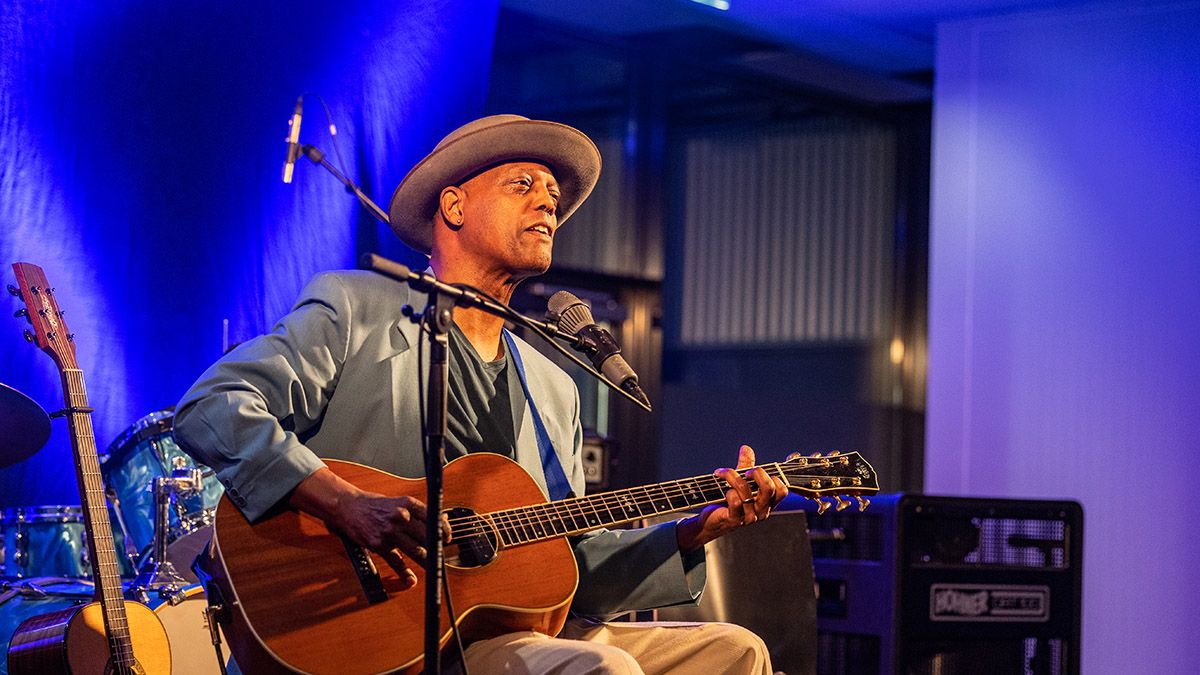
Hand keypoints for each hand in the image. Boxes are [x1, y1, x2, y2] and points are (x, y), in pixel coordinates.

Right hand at [290, 468, 448, 589]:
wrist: (349, 507)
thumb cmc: (376, 505)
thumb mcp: (399, 502)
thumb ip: (418, 513)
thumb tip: (440, 522)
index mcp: (409, 503)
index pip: (434, 518)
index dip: (444, 530)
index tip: (448, 538)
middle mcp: (401, 516)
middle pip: (428, 536)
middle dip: (439, 548)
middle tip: (443, 556)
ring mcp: (390, 532)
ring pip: (416, 550)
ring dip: (428, 561)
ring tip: (435, 569)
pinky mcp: (379, 544)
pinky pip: (396, 561)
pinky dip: (405, 573)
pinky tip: (411, 580)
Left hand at [676, 445, 788, 552]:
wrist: (710, 522)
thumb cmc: (727, 502)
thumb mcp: (739, 482)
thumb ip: (745, 466)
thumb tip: (746, 449)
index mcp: (767, 503)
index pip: (782, 490)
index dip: (772, 476)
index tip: (755, 470)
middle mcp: (761, 512)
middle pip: (769, 488)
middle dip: (757, 473)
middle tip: (745, 472)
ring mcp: (749, 518)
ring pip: (746, 492)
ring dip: (732, 478)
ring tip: (722, 474)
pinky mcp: (735, 520)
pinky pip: (735, 501)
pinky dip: (728, 492)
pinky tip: (723, 492)